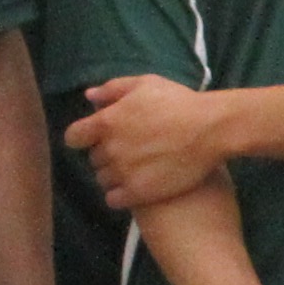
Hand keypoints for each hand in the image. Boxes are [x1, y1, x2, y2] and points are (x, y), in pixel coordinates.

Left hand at [68, 75, 240, 211]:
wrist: (210, 130)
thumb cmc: (179, 102)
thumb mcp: (146, 84)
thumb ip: (113, 89)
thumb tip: (90, 96)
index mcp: (106, 123)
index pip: (74, 137)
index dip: (83, 137)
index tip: (96, 138)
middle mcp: (110, 150)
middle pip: (93, 159)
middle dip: (107, 154)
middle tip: (129, 150)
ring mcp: (123, 173)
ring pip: (103, 180)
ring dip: (113, 175)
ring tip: (135, 169)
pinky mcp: (138, 193)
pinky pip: (114, 199)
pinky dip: (120, 195)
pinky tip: (136, 186)